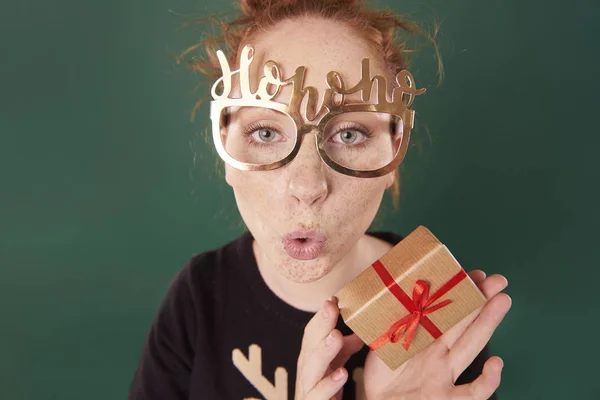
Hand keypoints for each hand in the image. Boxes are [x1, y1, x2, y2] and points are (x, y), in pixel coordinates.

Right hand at [295, 296, 363, 399]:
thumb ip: (346, 345)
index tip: (333, 298)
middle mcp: (307, 370)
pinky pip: (318, 395)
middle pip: (310, 344)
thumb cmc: (327, 390)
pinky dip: (329, 385)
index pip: (313, 332)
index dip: (322, 316)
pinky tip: (342, 373)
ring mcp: (308, 388)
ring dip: (323, 351)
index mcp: (311, 357)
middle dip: (321, 325)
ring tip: (336, 336)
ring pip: (311, 368)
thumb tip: (360, 325)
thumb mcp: (337, 362)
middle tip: (331, 307)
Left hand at [361, 270, 511, 399]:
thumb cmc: (382, 375)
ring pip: (471, 345)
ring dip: (488, 323)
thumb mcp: (380, 341)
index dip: (459, 294)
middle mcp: (439, 352)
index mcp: (424, 336)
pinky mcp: (446, 397)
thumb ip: (385, 320)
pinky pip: (472, 392)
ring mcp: (444, 374)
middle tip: (498, 280)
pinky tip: (496, 363)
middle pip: (464, 322)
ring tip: (502, 301)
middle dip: (482, 299)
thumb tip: (383, 288)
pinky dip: (487, 380)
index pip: (446, 310)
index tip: (472, 275)